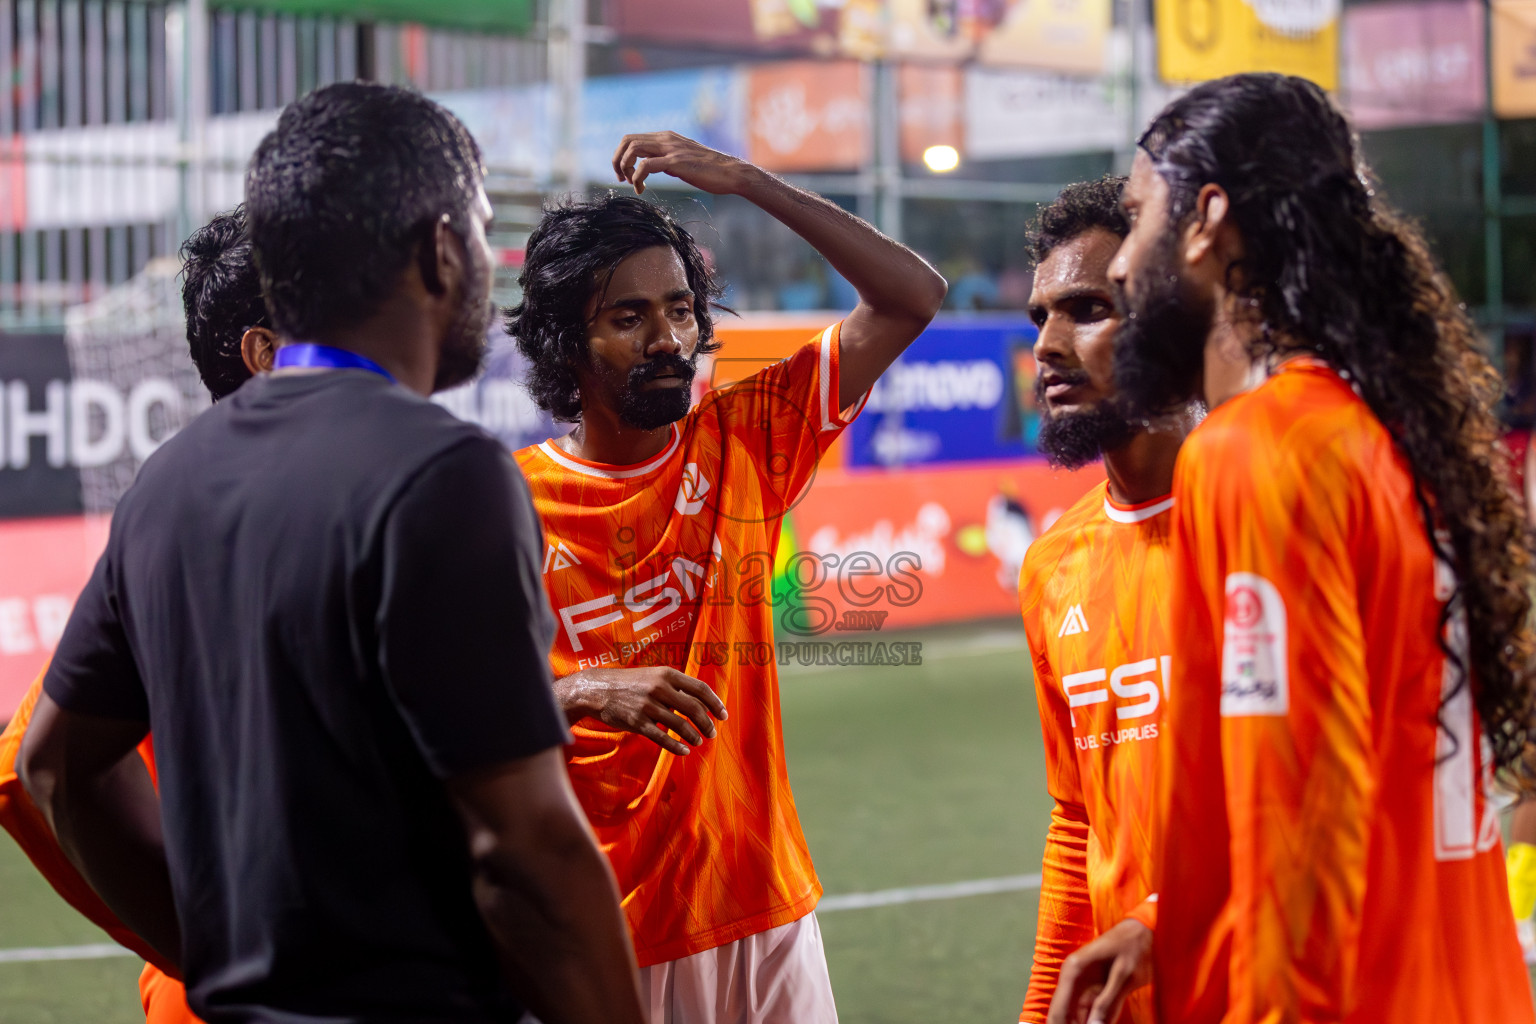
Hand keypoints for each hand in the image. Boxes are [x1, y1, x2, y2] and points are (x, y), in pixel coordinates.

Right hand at [555, 667, 727, 754]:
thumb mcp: (653, 676)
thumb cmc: (630, 683)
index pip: (700, 688)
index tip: (723, 715)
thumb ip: (675, 686)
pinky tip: (684, 750)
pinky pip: (662, 737)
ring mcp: (648, 705)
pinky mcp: (637, 722)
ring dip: (693, 735)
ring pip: (680, 725)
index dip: (715, 703)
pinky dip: (676, 746)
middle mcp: (659, 688)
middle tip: (712, 733)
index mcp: (667, 674)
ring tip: (698, 741)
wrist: (597, 689)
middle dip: (707, 723)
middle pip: (694, 708)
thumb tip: (700, 702)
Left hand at [612, 131, 756, 195]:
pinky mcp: (676, 162)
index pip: (633, 138)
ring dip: (625, 167)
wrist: (732, 173)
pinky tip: (641, 189)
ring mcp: (671, 149)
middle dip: (618, 160)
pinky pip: (645, 165)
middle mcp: (666, 139)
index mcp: (667, 137)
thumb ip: (667, 159)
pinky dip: (637, 178)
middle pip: (628, 140)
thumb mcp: (683, 161)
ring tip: (631, 183)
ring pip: (633, 149)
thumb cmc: (711, 171)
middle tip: (622, 179)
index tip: (625, 174)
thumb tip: (652, 166)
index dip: (622, 155)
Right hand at [1047, 917, 1151, 1023]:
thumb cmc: (1135, 947)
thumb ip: (1108, 1002)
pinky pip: (1089, 1013)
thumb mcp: (1125, 975)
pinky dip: (1094, 1022)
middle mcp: (1072, 978)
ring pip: (1075, 1017)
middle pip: (1063, 1016)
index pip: (1057, 1012)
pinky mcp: (1095, 989)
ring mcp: (1082, 984)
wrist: (1146, 929)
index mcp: (1074, 971)